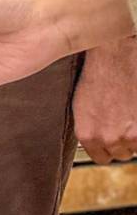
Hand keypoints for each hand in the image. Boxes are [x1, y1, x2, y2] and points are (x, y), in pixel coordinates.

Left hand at [75, 40, 136, 165]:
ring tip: (131, 112)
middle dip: (123, 140)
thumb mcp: (83, 106)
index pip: (100, 158)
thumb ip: (91, 129)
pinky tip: (135, 109)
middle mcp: (109, 138)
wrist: (117, 56)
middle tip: (124, 121)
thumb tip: (97, 141)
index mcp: (87, 134)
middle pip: (121, 153)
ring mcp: (131, 135)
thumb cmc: (99, 74)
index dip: (107, 148)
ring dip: (136, 134)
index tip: (112, 139)